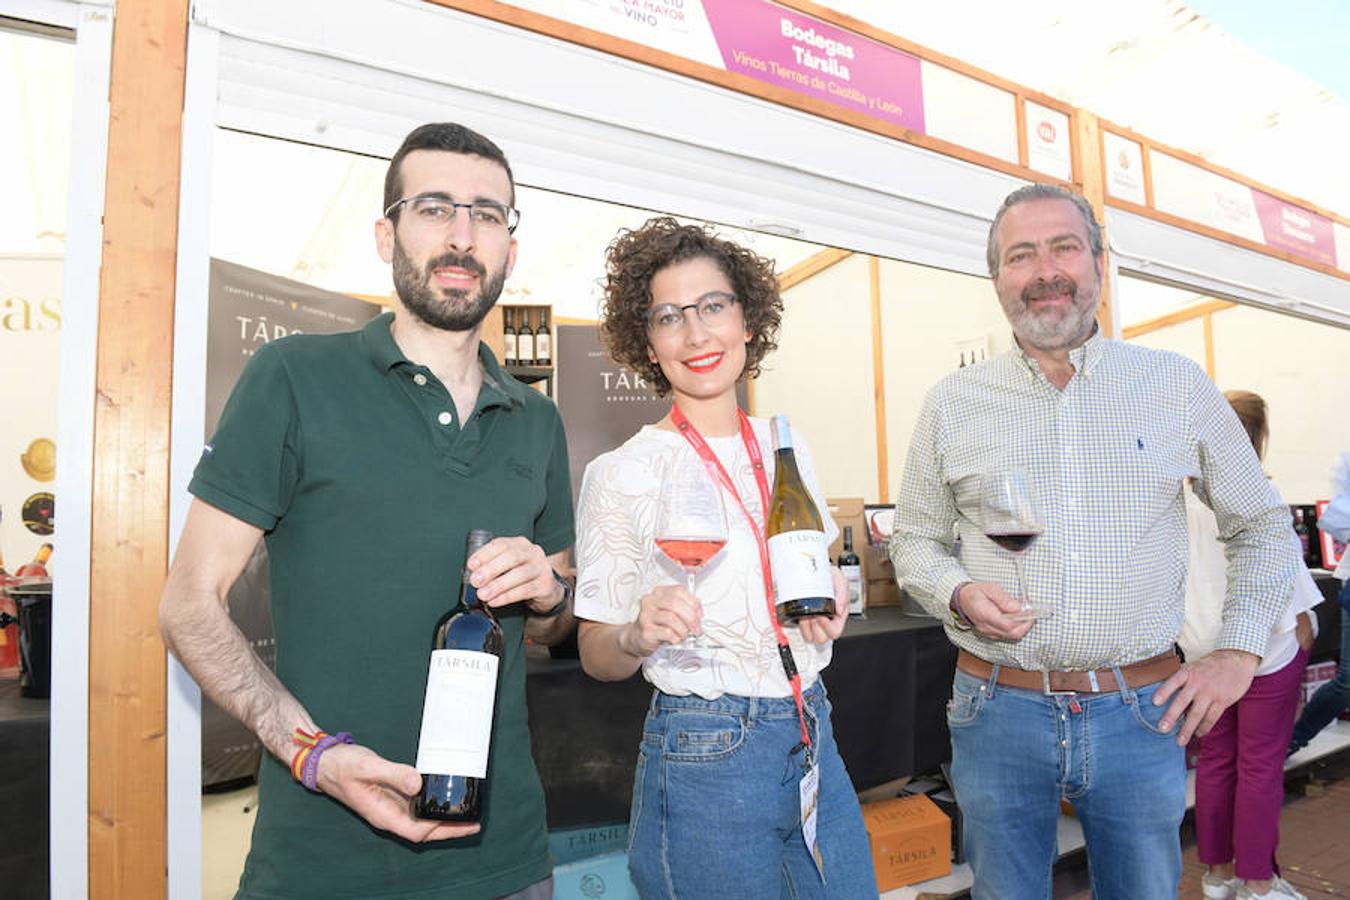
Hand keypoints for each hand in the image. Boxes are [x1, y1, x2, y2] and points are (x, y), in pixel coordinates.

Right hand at [314, 743, 479, 841]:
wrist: (326, 763)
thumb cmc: (343, 766)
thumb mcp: (369, 767)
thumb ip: (394, 774)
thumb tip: (418, 784)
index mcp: (382, 814)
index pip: (416, 832)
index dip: (440, 830)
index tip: (463, 823)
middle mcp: (388, 815)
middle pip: (423, 830)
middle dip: (449, 829)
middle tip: (475, 823)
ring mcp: (390, 807)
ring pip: (421, 820)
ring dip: (443, 819)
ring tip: (466, 813)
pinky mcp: (392, 796)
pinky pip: (416, 806)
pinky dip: (432, 805)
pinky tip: (444, 798)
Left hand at [468, 536, 558, 613]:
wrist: (547, 589)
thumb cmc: (521, 575)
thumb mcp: (508, 566)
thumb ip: (492, 566)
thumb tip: (472, 574)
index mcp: (520, 544)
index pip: (501, 544)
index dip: (485, 554)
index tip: (471, 565)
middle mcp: (533, 552)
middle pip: (512, 557)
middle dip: (491, 569)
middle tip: (475, 581)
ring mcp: (541, 568)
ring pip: (519, 574)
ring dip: (498, 585)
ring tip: (482, 594)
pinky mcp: (546, 585)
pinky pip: (525, 590)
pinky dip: (507, 596)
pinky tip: (495, 601)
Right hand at [619, 585, 701, 656]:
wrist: (637, 637)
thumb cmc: (657, 624)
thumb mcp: (670, 611)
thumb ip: (684, 608)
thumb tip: (698, 612)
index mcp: (659, 592)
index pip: (679, 591)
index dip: (693, 602)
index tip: (699, 614)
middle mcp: (651, 601)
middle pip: (675, 603)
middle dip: (690, 617)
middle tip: (696, 628)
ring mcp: (646, 615)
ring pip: (671, 618)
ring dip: (683, 629)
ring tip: (683, 635)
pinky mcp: (646, 630)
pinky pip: (666, 632)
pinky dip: (675, 637)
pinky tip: (675, 639)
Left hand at [797, 567, 848, 643]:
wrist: (814, 570)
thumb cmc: (829, 576)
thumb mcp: (839, 578)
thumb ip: (842, 592)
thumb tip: (840, 610)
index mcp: (838, 615)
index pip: (835, 632)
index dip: (828, 627)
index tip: (822, 614)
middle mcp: (827, 621)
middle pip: (822, 638)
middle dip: (816, 627)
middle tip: (813, 614)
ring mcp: (814, 622)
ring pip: (810, 637)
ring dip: (806, 627)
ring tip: (805, 614)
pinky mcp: (803, 619)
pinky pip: (800, 630)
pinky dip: (798, 624)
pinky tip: (799, 614)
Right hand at [956, 582, 1034, 640]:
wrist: (962, 599)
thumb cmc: (975, 592)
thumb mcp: (989, 588)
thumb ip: (1003, 598)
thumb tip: (1017, 607)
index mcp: (985, 614)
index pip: (1009, 624)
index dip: (1023, 619)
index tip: (1031, 611)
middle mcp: (986, 627)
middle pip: (1012, 633)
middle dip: (1026, 625)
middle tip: (1032, 614)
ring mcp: (988, 632)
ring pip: (1011, 636)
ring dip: (1022, 627)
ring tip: (1026, 614)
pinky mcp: (991, 634)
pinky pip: (1007, 635)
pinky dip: (1016, 628)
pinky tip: (1018, 618)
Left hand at [1152, 648, 1259, 745]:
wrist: (1236, 659)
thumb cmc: (1211, 665)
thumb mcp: (1194, 666)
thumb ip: (1183, 680)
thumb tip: (1172, 700)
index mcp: (1188, 672)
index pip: (1173, 682)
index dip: (1164, 692)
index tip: (1154, 703)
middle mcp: (1198, 682)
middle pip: (1182, 701)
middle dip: (1171, 716)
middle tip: (1162, 729)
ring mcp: (1211, 692)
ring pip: (1197, 714)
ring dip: (1187, 729)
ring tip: (1180, 741)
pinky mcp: (1223, 700)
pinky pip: (1212, 717)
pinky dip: (1204, 727)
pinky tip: (1198, 734)